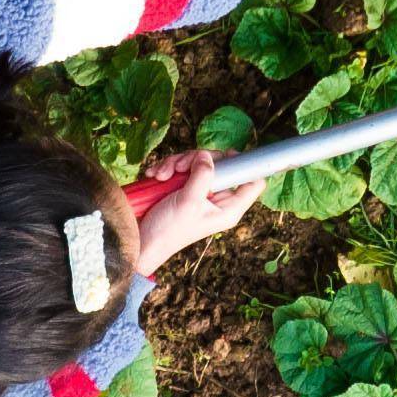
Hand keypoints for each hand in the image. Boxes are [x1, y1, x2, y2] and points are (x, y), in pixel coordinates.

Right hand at [125, 147, 264, 266]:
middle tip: (181, 167)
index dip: (245, 165)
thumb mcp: (189, 202)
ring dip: (177, 164)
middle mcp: (218, 198)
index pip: (254, 182)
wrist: (142, 241)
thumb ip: (203, 176)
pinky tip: (156, 175)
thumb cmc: (168, 230)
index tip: (227, 156)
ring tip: (162, 175)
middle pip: (221, 164)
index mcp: (229, 207)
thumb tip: (206, 156)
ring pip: (198, 162)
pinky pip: (181, 167)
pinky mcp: (184, 188)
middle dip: (197, 160)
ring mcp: (200, 192)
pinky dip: (168, 168)